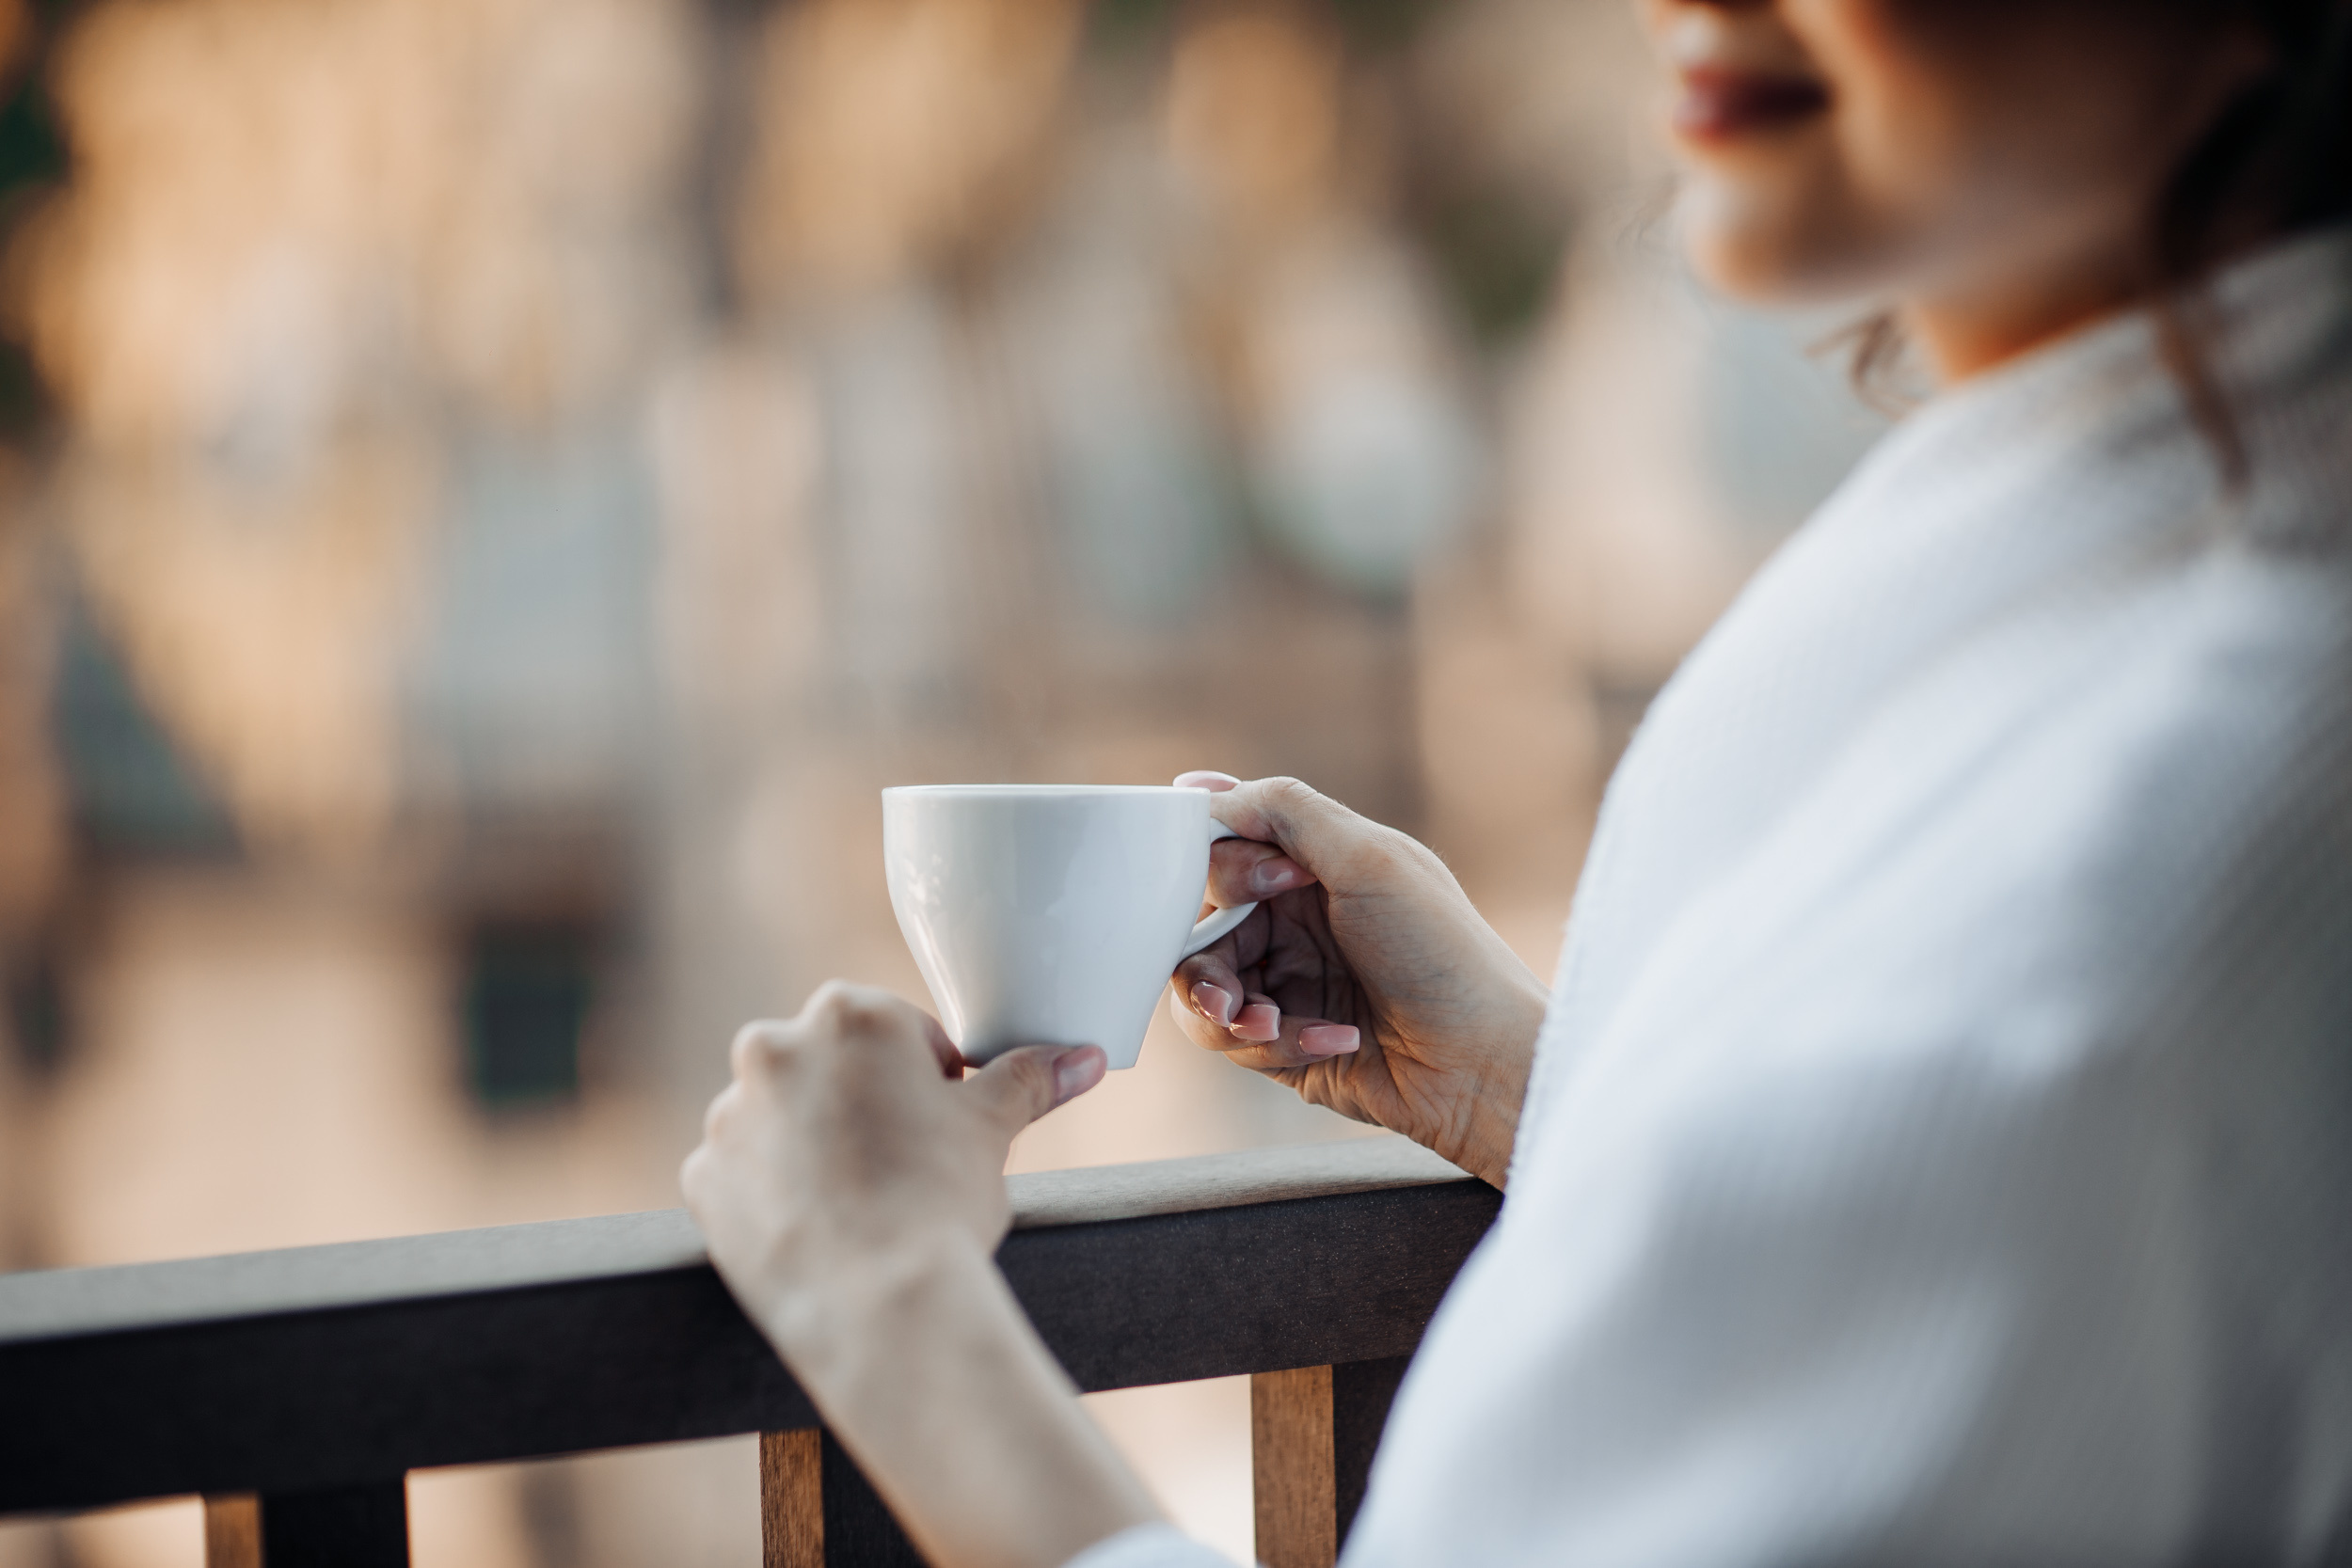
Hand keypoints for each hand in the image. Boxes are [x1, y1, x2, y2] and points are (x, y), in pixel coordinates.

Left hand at [683, 981, 1104, 1334]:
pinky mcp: (703, 1176)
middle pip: (829, 1066)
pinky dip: (770, 1194)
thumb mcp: (993, 1129)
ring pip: (779, 1118)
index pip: (897, 1032)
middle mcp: (773, 1047)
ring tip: (857, 1204)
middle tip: (901, 1166)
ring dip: (810, 1146)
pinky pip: (741, 1174)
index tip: (938, 1128)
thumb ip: (1031, 1078)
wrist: (878, 1304)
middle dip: (861, 1104)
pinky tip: (815, 1229)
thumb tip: (1086, 1057)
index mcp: (850, 1015)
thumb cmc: (941, 1201)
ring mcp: (729, 1113)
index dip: (928, 1082)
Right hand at [1171, 774, 1547, 1185]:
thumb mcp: (1369, 858)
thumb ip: (1285, 810)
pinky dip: (1274, 1044)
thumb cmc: (1441, 953)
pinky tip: (1332, 1042)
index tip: (1274, 886)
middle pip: (1197, 924)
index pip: (1224, 849)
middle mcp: (1294, 921)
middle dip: (1206, 958)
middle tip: (1231, 988)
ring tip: (1266, 1026)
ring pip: (1200, 987)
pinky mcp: (1285, 1044)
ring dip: (1225, 1011)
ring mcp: (1288, 982)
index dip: (1227, 869)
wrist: (1481, 1062)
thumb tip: (1200, 786)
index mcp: (1313, 866)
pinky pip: (1233, 1040)